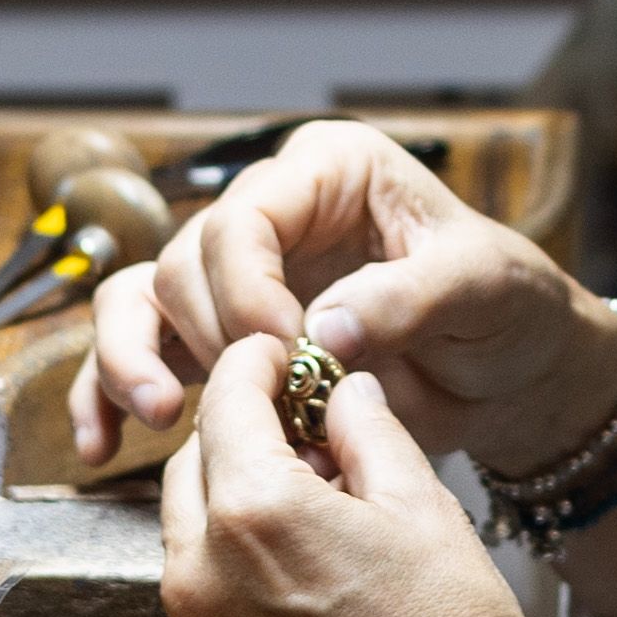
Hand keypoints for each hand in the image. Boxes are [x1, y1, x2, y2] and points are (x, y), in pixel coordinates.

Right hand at [71, 120, 616, 474]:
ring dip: (132, 360)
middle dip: (206, 335)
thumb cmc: (506, 305)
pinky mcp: (219, 342)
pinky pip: (141, 355)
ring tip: (160, 416)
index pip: (247, 212)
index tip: (280, 347)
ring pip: (141, 300)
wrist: (512, 372)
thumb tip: (326, 327)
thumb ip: (409, 297)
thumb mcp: (483, 285)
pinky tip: (104, 445)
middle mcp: (270, 213)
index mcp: (329, 171)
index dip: (247, 282)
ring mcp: (237, 278)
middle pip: (186, 261)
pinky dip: (112, 396)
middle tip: (252, 397)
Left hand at [159, 333, 571, 616]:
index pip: (227, 398)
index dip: (255, 362)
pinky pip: (196, 582)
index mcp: (255, 512)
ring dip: (232, 490)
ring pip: (187, 520)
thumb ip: (364, 428)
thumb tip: (341, 389)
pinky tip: (295, 560)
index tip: (281, 354)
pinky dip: (229, 554)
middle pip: (194, 457)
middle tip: (299, 422)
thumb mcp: (419, 502)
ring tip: (307, 495)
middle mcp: (202, 569)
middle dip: (240, 427)